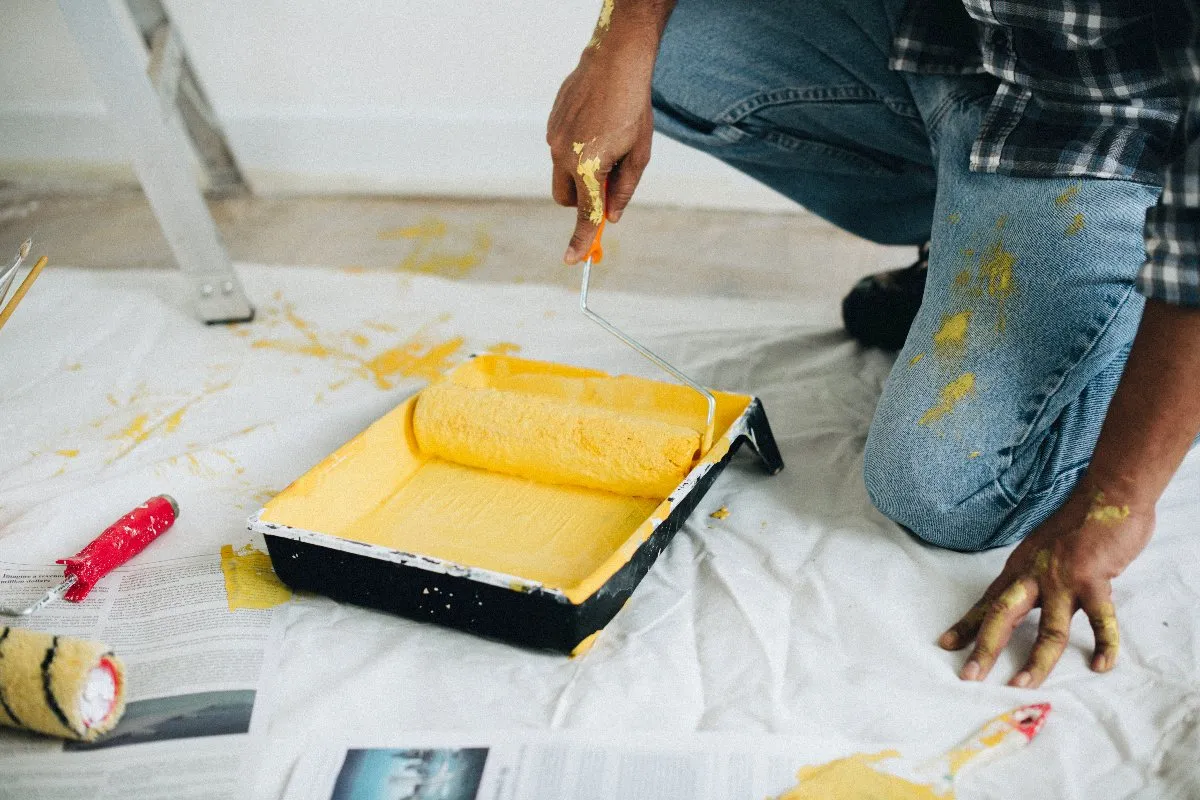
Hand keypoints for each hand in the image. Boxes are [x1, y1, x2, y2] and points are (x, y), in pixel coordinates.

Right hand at [547, 45, 655, 263]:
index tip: (573, 261)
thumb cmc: (633, 107)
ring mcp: (553, 139)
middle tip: (607, 187)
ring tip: (607, 142)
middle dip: (582, 202)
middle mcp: (564, 156)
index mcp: (589, 167)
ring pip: (562, 174)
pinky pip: (560, 150)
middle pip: (567, 199)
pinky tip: (595, 125)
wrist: (615, 60)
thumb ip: (624, 189)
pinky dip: (575, 151)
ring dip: (580, 173)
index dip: (581, 241)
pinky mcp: (551, 125)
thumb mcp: (639, 153)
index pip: (585, 215)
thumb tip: (613, 216)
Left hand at [939, 479, 1154, 687]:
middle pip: (1002, 615)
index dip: (968, 625)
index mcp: (1020, 568)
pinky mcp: (1093, 580)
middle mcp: (1034, 575)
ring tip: (1023, 685)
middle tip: (969, 676)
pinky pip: (1099, 620)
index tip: (947, 644)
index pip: (988, 602)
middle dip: (985, 648)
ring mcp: (1063, 579)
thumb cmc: (1077, 523)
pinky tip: (1100, 664)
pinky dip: (1103, 645)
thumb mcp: (1043, 549)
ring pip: (1047, 630)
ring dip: (1036, 661)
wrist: (1107, 494)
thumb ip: (1034, 574)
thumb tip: (1026, 595)